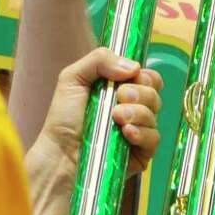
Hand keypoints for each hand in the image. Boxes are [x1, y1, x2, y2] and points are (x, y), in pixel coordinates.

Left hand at [30, 48, 163, 177]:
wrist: (59, 154)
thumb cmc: (63, 119)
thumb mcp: (73, 78)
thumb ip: (100, 60)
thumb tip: (134, 66)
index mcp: (122, 91)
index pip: (149, 78)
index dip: (144, 76)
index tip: (130, 78)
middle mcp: (134, 110)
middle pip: (154, 94)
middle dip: (138, 93)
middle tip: (120, 97)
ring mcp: (139, 132)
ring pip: (154, 115)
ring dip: (137, 112)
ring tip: (116, 117)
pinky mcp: (142, 153)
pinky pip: (154, 138)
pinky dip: (142, 133)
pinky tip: (126, 133)